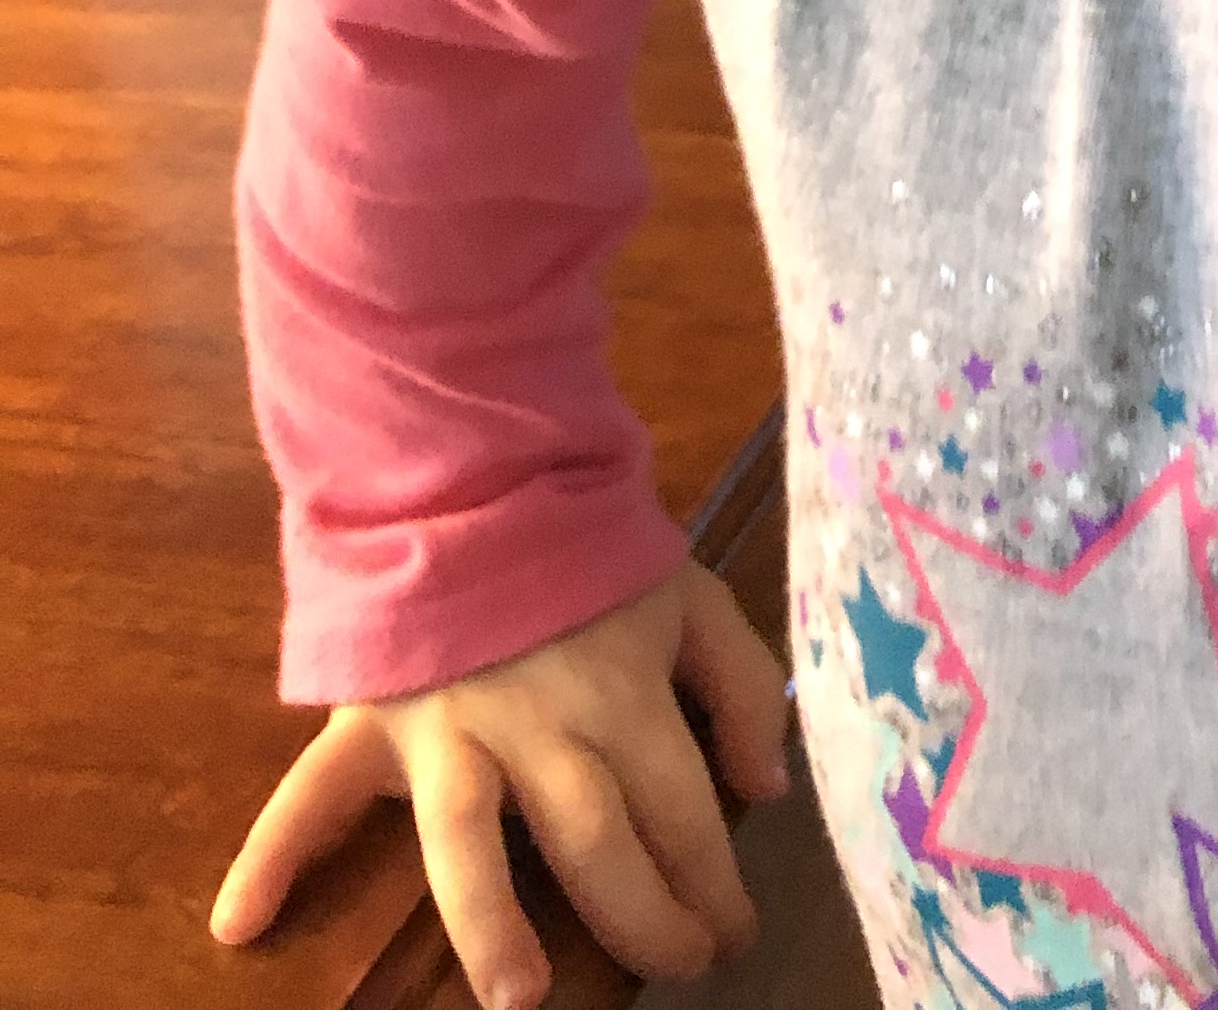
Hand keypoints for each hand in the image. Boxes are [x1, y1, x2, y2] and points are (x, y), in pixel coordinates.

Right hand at [209, 558, 790, 1008]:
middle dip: (643, 918)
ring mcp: (450, 727)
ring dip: (491, 919)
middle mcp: (540, 724)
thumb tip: (766, 793)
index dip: (713, 881)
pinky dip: (272, 852)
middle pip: (596, 841)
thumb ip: (740, 687)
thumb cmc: (587, 549)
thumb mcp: (690, 594)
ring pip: (469, 838)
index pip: (681, 810)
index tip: (733, 933)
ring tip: (516, 996)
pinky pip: (313, 789)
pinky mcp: (372, 719)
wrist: (480, 473)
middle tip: (676, 967)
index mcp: (623, 693)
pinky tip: (238, 924)